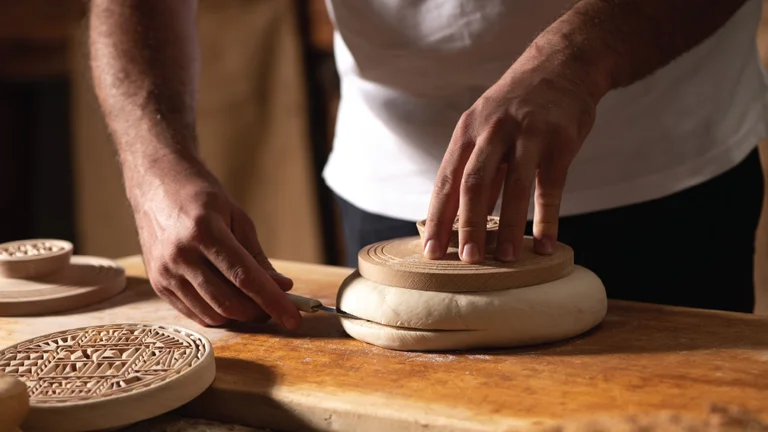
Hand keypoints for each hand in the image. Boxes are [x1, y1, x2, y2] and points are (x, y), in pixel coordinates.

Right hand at [129, 156, 301, 328]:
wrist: (156, 185)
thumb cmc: (202, 196)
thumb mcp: (237, 218)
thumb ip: (258, 257)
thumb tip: (282, 287)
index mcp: (205, 232)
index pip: (245, 278)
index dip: (273, 301)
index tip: (294, 318)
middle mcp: (181, 255)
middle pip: (228, 302)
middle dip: (259, 312)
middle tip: (277, 307)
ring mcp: (165, 272)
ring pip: (212, 313)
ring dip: (240, 316)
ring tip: (255, 304)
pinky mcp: (157, 284)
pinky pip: (194, 313)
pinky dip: (219, 315)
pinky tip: (232, 303)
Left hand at [423, 41, 604, 262]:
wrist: (562, 64)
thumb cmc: (517, 106)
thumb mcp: (486, 128)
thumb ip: (476, 170)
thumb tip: (458, 218)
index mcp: (467, 131)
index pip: (446, 181)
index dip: (438, 219)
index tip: (431, 252)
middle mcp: (492, 130)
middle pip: (473, 184)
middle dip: (467, 225)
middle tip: (467, 261)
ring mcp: (528, 133)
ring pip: (513, 186)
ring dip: (507, 227)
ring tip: (504, 259)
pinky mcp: (560, 140)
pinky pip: (550, 186)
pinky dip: (547, 218)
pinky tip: (544, 243)